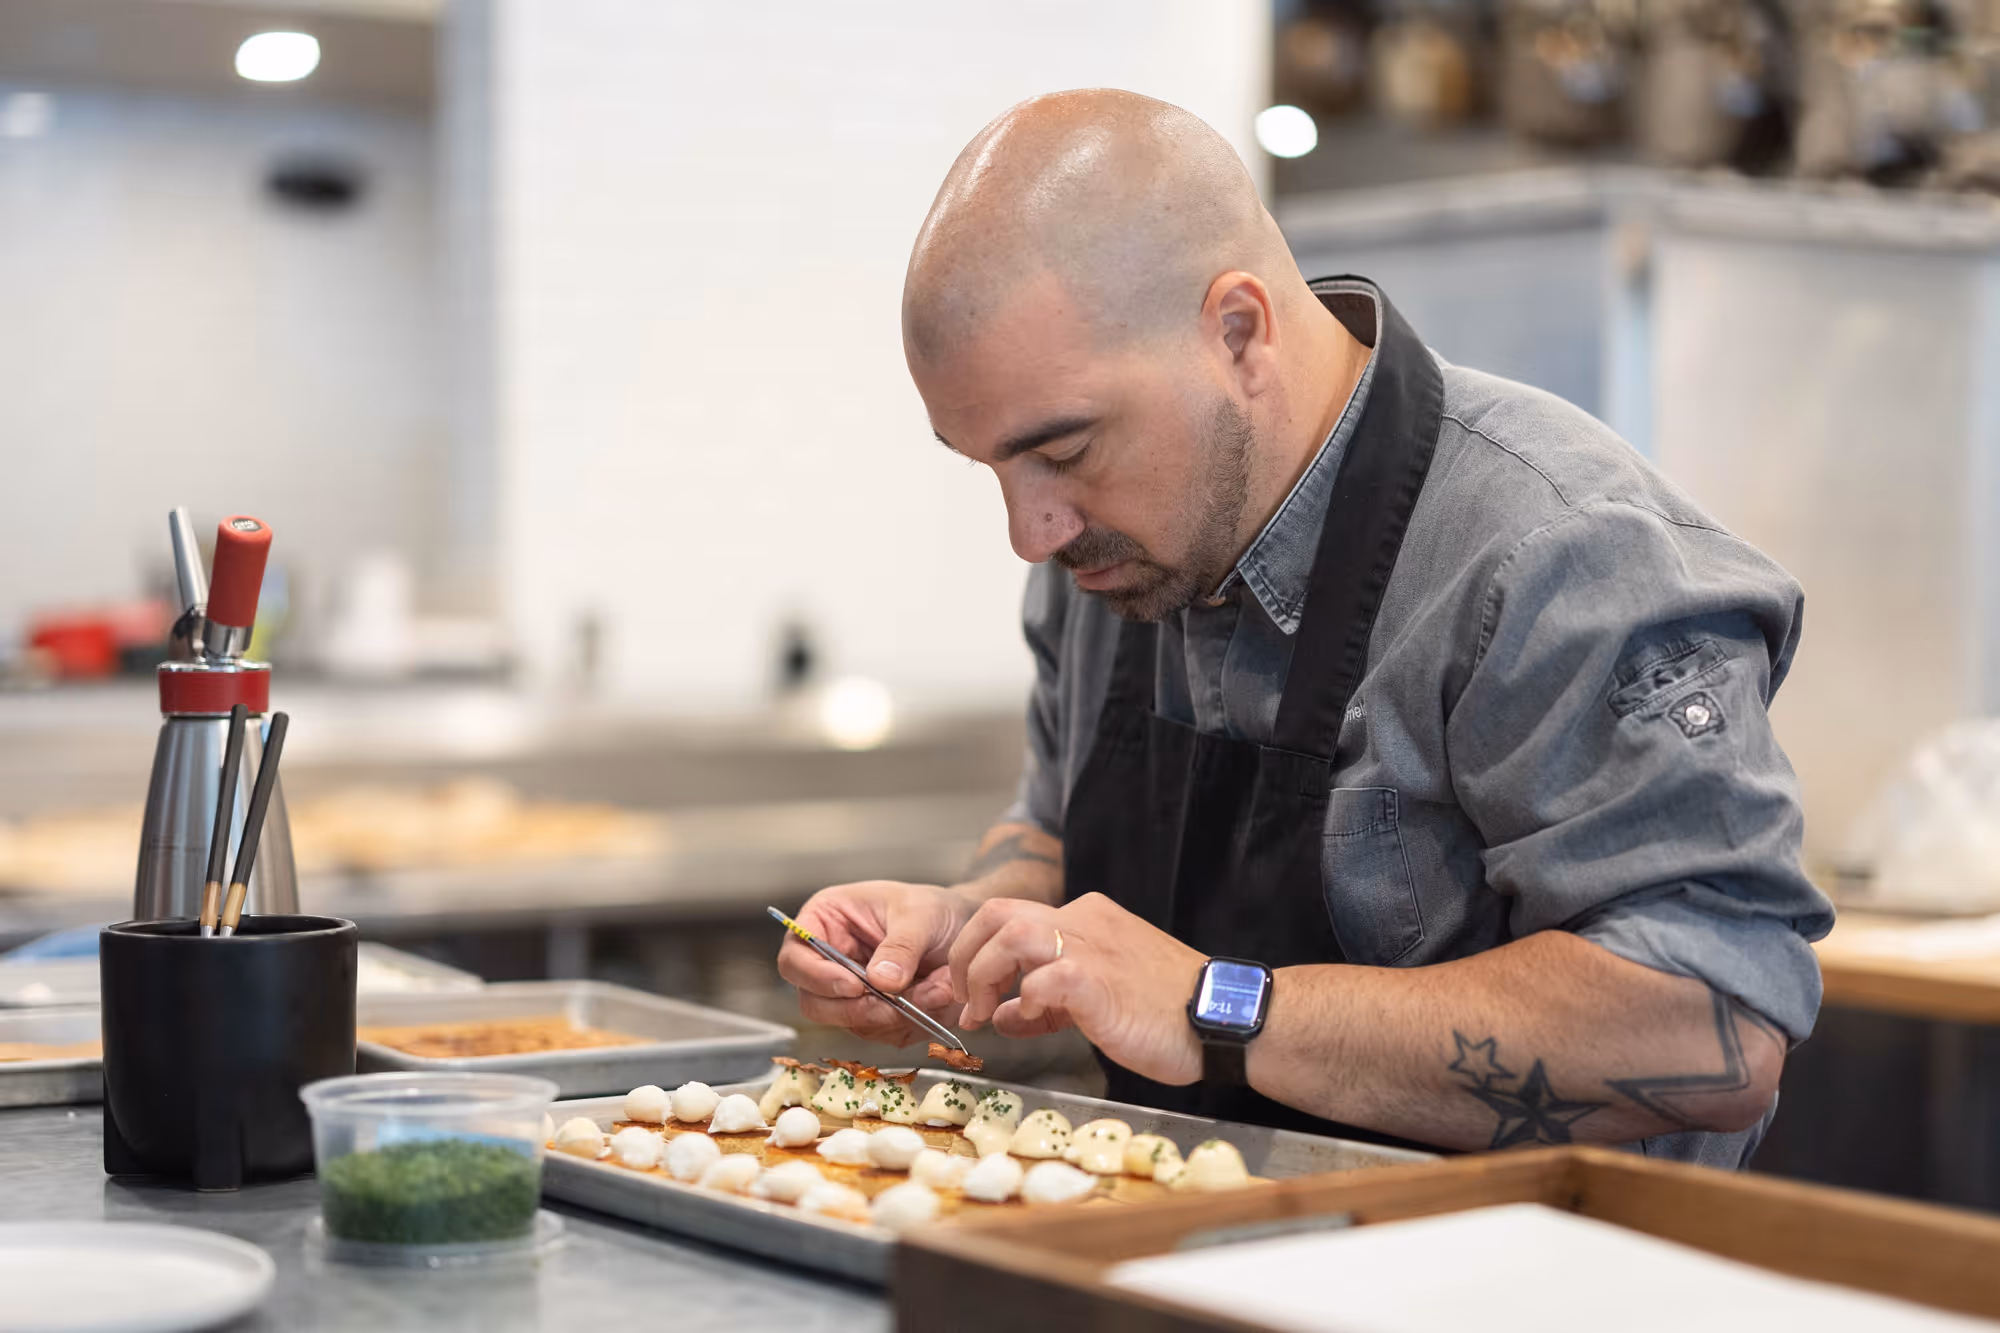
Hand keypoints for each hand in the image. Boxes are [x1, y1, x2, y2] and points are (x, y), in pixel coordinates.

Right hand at [776, 880, 969, 1045]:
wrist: (963, 928)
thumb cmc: (933, 908)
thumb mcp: (920, 914)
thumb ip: (901, 945)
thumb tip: (881, 981)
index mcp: (825, 921)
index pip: (795, 957)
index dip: (817, 977)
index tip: (854, 985)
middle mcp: (829, 961)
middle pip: (814, 1003)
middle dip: (856, 1009)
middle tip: (893, 1004)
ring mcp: (850, 992)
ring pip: (851, 1023)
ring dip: (894, 1016)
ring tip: (935, 990)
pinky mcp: (874, 1015)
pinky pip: (882, 1033)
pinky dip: (911, 1023)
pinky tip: (936, 997)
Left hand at [949, 892, 1205, 1084]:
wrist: (1222, 1018)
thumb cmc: (1166, 1013)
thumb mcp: (1096, 999)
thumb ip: (1046, 1002)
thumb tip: (1002, 1014)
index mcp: (1084, 919)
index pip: (1009, 918)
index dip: (976, 954)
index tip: (970, 996)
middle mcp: (1083, 920)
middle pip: (996, 913)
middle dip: (964, 955)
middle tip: (963, 999)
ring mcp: (1091, 946)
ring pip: (1009, 933)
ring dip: (981, 973)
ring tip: (981, 1012)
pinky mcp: (1098, 979)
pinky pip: (1042, 977)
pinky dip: (1025, 997)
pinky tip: (1030, 1017)